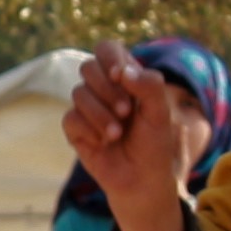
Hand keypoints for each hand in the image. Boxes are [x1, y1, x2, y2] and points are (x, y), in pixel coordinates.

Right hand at [61, 46, 194, 230]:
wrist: (142, 180)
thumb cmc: (154, 145)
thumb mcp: (161, 113)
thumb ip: (149, 86)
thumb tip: (122, 72)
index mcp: (125, 78)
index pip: (107, 49)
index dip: (110, 57)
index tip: (120, 76)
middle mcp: (103, 89)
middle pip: (88, 67)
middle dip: (107, 90)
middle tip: (126, 112)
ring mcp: (87, 109)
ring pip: (78, 93)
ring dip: (100, 114)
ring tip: (117, 134)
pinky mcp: (75, 129)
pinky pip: (70, 118)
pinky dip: (88, 130)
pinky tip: (103, 143)